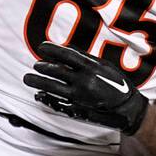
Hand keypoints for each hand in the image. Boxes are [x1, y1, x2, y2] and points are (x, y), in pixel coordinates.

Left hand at [23, 42, 147, 134]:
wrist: (127, 108)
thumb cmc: (118, 84)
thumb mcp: (105, 66)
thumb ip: (86, 58)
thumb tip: (67, 50)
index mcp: (91, 67)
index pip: (66, 55)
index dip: (51, 49)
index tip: (41, 47)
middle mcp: (83, 81)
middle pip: (55, 71)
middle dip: (41, 67)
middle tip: (34, 65)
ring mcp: (78, 96)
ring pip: (52, 87)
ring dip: (38, 82)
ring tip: (28, 78)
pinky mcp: (76, 108)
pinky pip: (56, 102)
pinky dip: (46, 98)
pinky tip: (39, 94)